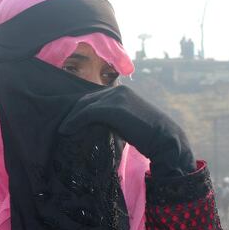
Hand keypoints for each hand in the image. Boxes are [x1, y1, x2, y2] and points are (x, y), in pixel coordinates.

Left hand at [58, 85, 194, 177]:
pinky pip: (88, 112)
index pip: (93, 98)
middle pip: (86, 99)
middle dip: (73, 113)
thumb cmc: (148, 135)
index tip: (70, 122)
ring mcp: (116, 97)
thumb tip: (94, 125)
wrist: (165, 139)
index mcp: (121, 92)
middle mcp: (118, 90)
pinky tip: (67, 130)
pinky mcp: (114, 107)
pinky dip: (75, 121)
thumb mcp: (127, 121)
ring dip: (71, 118)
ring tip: (63, 130)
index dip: (79, 110)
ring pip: (85, 105)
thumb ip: (113, 117)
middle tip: (63, 126)